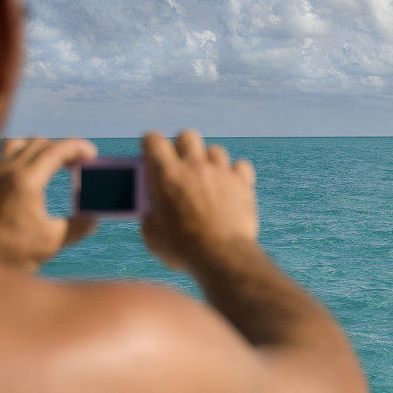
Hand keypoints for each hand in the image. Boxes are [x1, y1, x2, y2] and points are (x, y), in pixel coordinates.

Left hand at [0, 138, 97, 272]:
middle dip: (64, 149)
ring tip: (54, 162)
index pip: (56, 150)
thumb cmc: (9, 250)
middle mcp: (7, 170)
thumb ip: (78, 227)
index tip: (92, 154)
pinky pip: (4, 153)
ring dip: (42, 148)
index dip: (78, 148)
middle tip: (79, 164)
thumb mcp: (52, 242)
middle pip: (41, 143)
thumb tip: (94, 218)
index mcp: (27, 181)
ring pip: (20, 143)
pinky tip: (29, 170)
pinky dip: (22, 154)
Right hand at [141, 130, 257, 270]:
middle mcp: (195, 166)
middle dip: (182, 148)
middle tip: (181, 167)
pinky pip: (240, 166)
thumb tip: (154, 207)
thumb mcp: (153, 233)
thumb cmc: (183, 249)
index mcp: (166, 174)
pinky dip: (236, 175)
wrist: (222, 257)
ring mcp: (221, 173)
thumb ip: (150, 212)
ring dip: (209, 162)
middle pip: (187, 136)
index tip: (153, 157)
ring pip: (215, 150)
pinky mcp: (242, 184)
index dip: (151, 145)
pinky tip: (230, 188)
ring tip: (207, 182)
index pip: (153, 139)